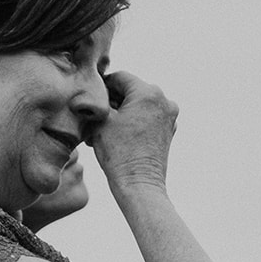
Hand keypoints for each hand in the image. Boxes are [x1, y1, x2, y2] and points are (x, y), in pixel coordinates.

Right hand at [91, 71, 178, 194]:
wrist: (138, 184)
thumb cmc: (118, 153)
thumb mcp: (101, 121)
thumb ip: (99, 101)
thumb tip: (95, 94)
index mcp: (148, 92)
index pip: (120, 77)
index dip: (102, 86)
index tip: (91, 97)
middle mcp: (164, 99)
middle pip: (132, 90)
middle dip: (114, 100)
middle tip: (97, 115)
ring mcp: (169, 116)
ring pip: (140, 104)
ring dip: (123, 111)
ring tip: (106, 127)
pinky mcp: (169, 130)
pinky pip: (148, 117)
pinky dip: (135, 121)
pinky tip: (119, 134)